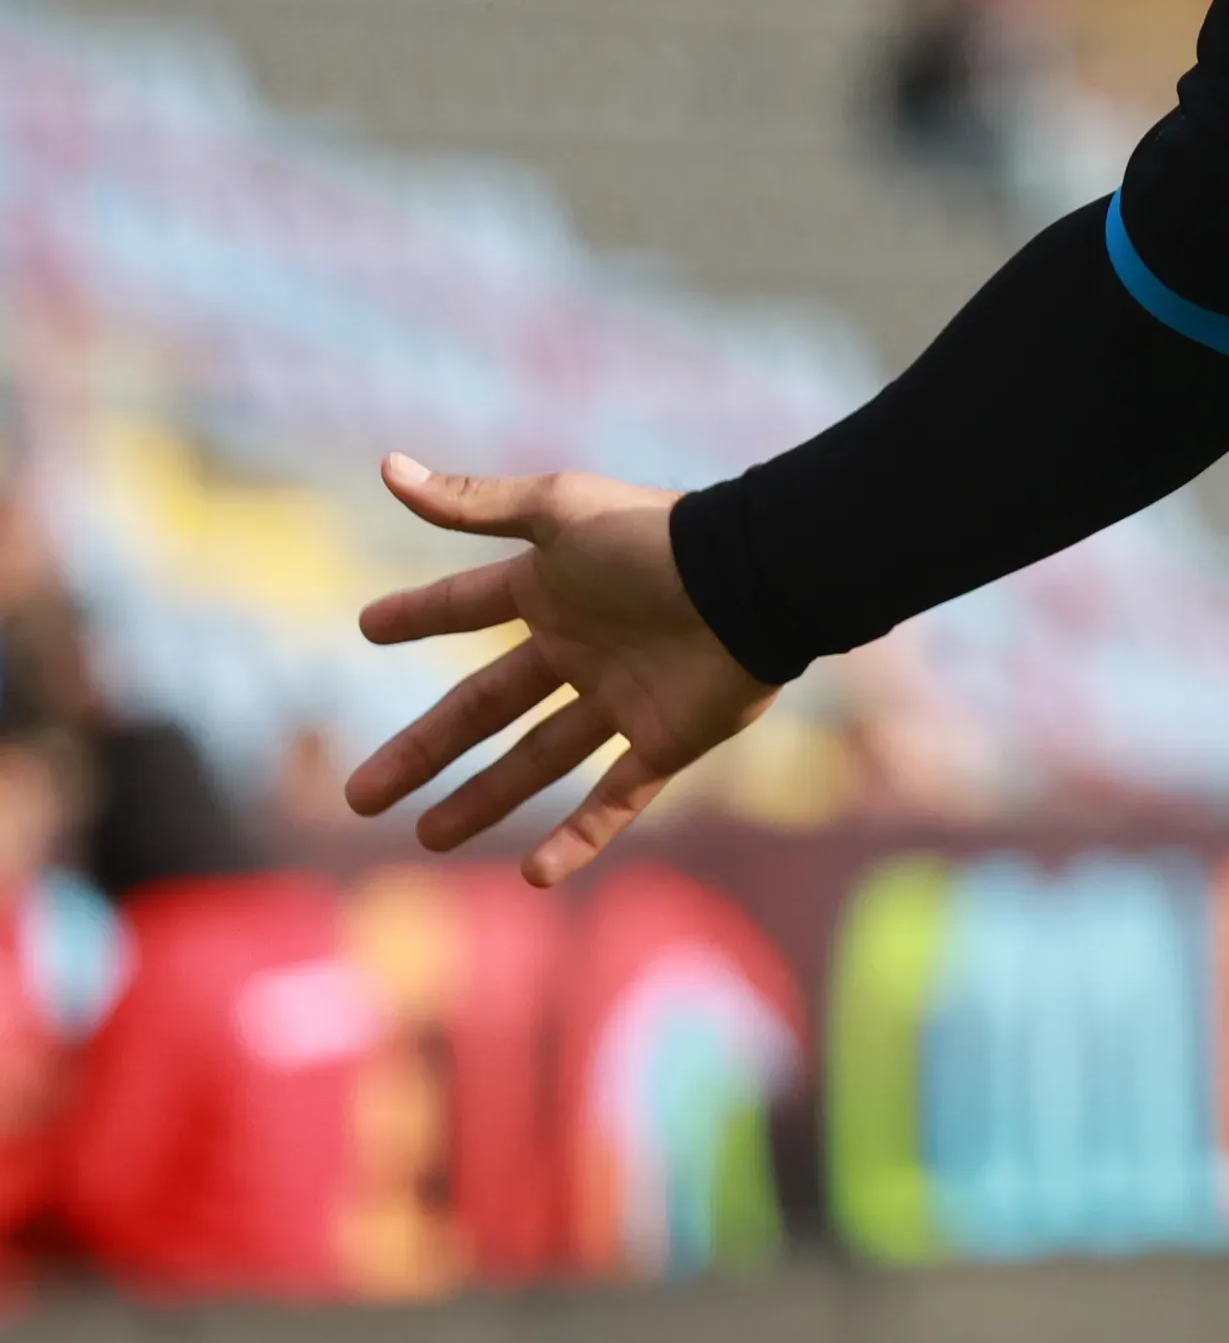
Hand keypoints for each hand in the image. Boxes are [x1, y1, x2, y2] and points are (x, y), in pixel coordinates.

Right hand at [345, 455, 774, 885]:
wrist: (755, 582)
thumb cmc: (654, 541)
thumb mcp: (557, 513)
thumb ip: (474, 504)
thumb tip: (385, 467)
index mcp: (554, 590)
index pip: (469, 604)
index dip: (421, 614)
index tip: (368, 627)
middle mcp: (581, 647)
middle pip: (484, 708)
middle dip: (423, 750)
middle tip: (360, 797)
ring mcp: (622, 698)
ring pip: (539, 760)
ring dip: (485, 799)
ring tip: (426, 838)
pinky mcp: (667, 741)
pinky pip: (616, 797)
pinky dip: (580, 837)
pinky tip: (534, 876)